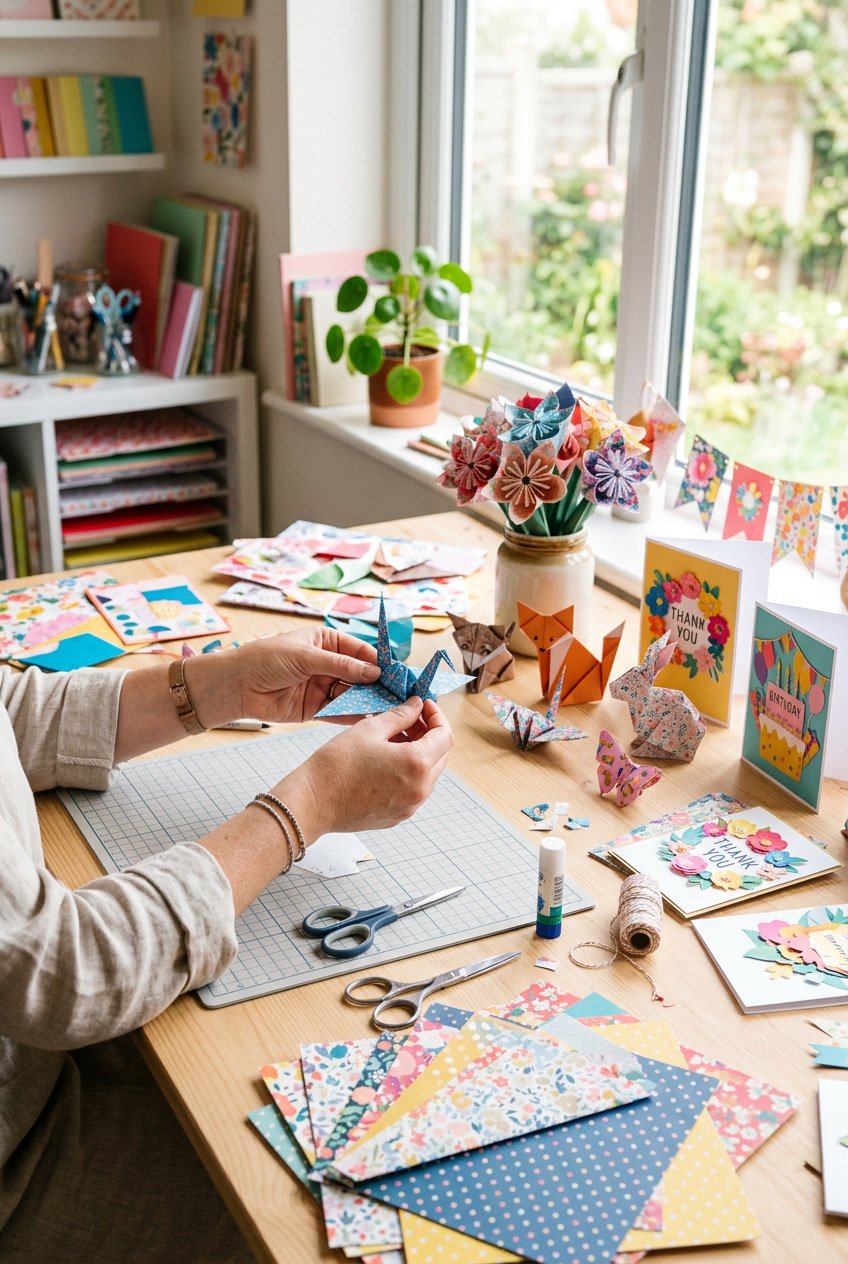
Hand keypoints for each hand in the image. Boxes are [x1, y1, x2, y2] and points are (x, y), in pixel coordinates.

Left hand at [189, 626, 381, 726]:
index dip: (379, 661)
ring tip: (390, 708)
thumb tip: (374, 672)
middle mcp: (327, 664)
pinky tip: (370, 718)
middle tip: (400, 694)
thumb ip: (341, 666)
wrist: (235, 685)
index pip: (360, 651)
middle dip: (378, 683)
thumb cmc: (265, 659)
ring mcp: (322, 686)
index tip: (397, 672)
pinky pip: (340, 711)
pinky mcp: (316, 709)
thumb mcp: (306, 656)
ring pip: (353, 694)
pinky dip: (354, 715)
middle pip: (361, 674)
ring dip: (370, 700)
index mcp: (326, 642)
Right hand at [278, 697, 452, 835]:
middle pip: (440, 755)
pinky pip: (414, 790)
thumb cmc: (337, 764)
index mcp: (417, 764)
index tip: (424, 706)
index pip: (445, 735)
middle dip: (430, 734)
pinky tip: (387, 761)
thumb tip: (417, 705)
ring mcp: (410, 806)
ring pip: (428, 774)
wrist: (313, 802)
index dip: (437, 716)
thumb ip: (400, 715)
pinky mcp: (398, 816)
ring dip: (420, 753)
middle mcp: (420, 789)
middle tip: (408, 719)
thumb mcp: (370, 729)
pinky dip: (409, 772)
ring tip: (394, 739)